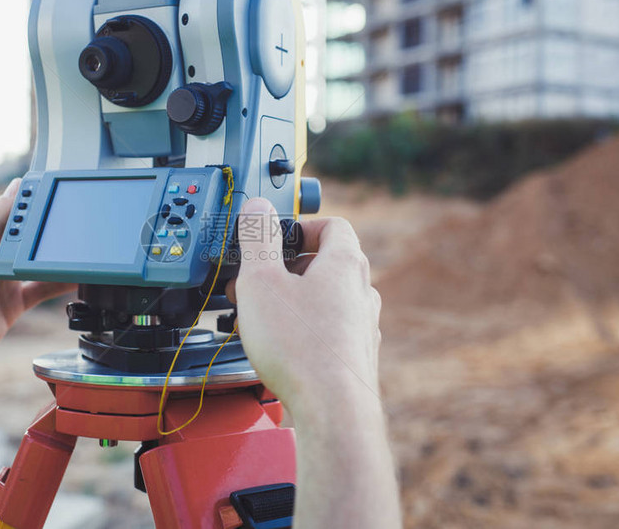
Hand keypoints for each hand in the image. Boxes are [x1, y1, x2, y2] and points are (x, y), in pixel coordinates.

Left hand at [0, 179, 75, 400]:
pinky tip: (79, 279)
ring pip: (38, 260)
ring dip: (58, 253)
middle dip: (51, 222)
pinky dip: (61, 283)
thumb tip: (14, 190)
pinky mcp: (10, 306)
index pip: (9, 208)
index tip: (58, 183)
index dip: (32, 195)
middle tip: (81, 213)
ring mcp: (2, 283)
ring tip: (85, 244)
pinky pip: (42, 288)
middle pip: (27, 232)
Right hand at [226, 198, 382, 416]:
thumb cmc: (300, 347)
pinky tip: (279, 348)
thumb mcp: (261, 281)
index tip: (279, 238)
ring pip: (326, 300)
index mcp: (344, 264)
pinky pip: (328, 331)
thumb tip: (259, 207)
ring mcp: (362, 327)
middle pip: (327, 264)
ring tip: (260, 317)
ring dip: (292, 302)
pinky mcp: (355, 357)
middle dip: (286, 269)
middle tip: (256, 282)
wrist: (333, 411)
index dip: (303, 226)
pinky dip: (303, 330)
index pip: (333, 225)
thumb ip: (259, 239)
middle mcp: (360, 293)